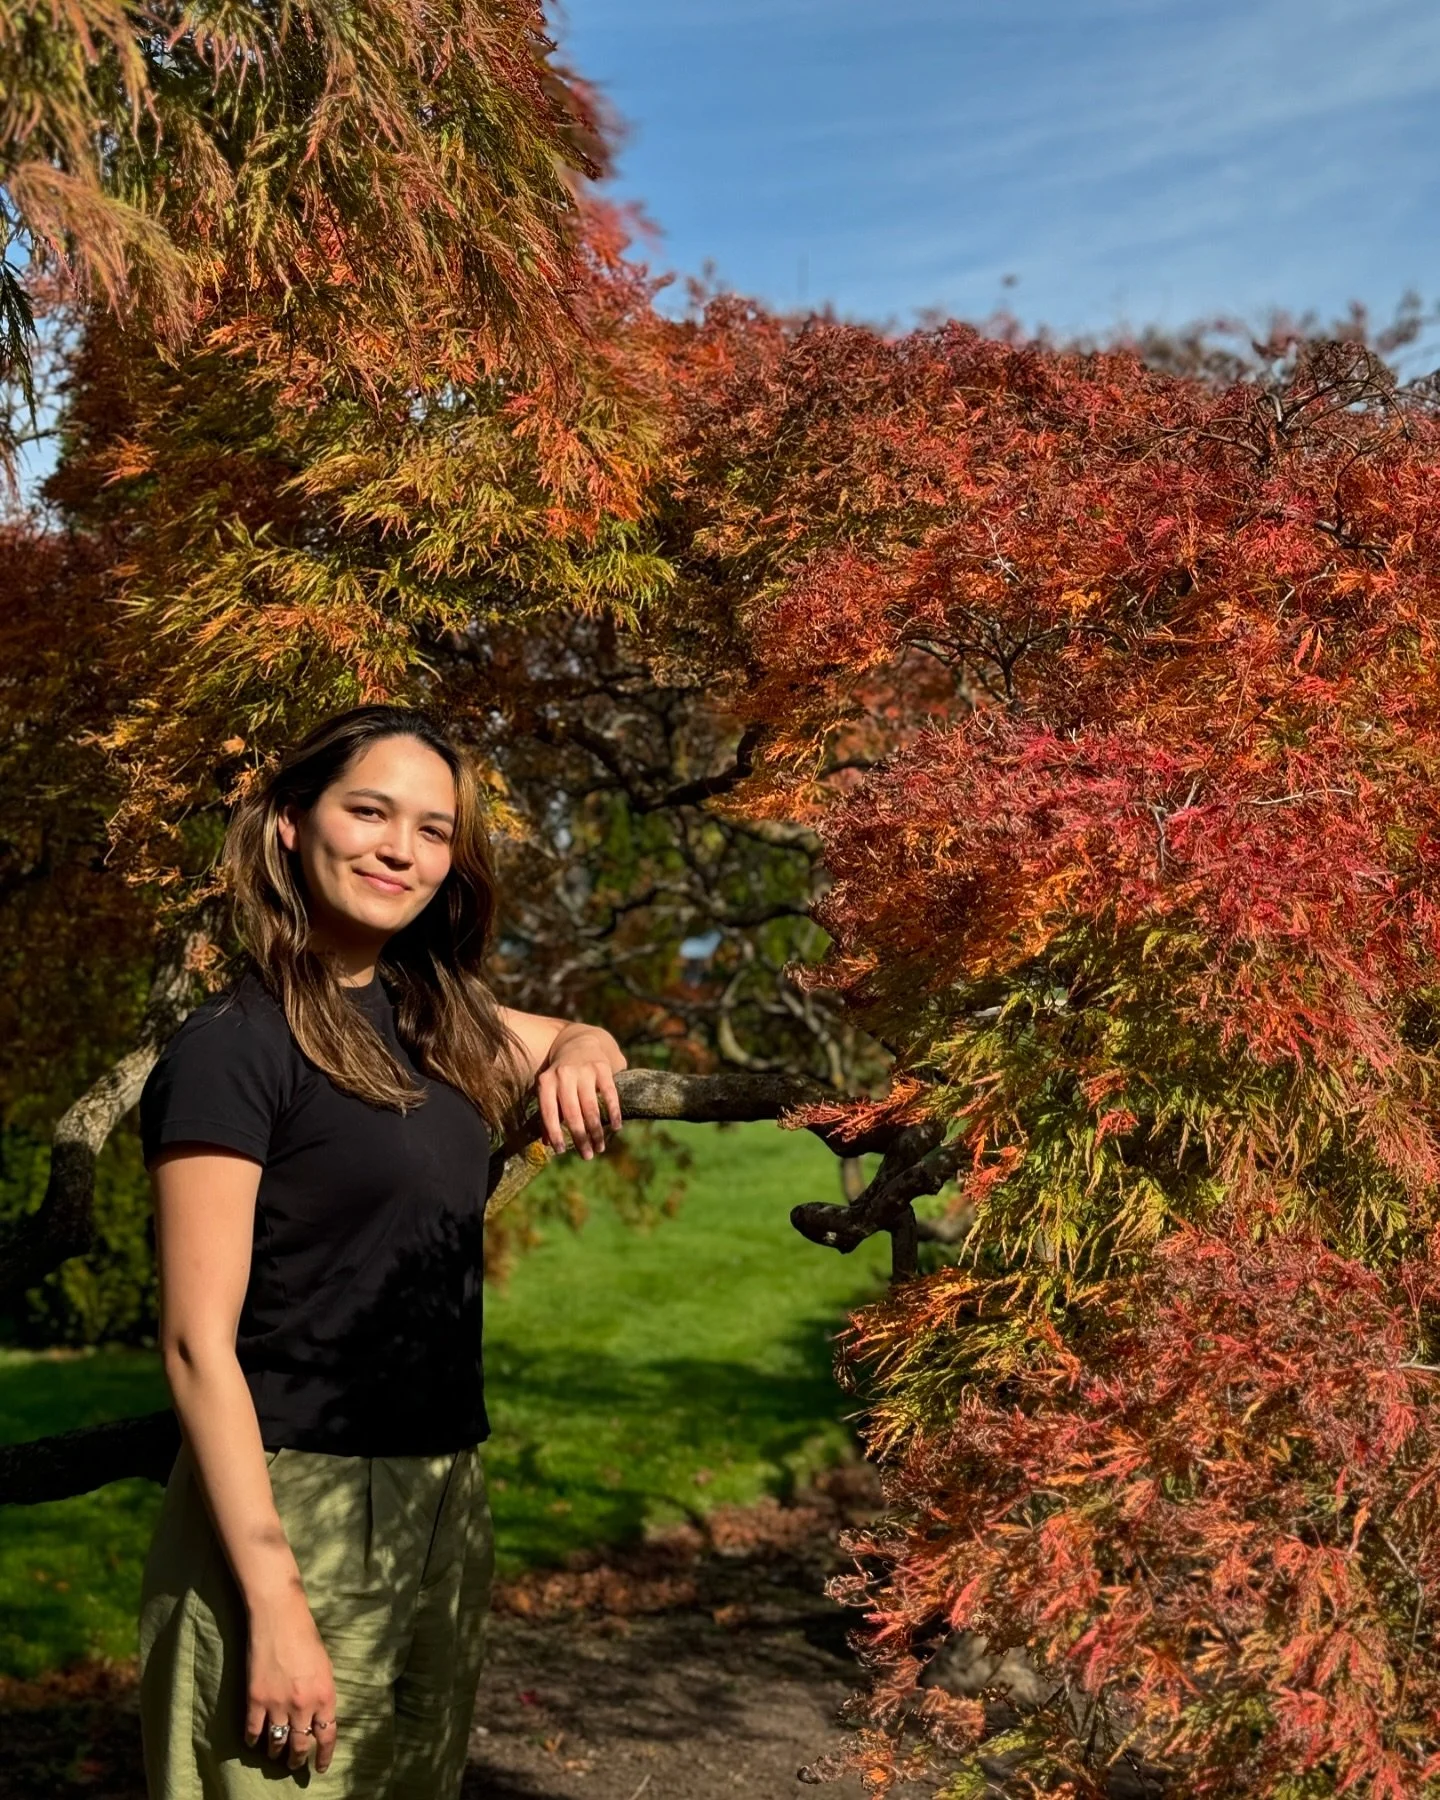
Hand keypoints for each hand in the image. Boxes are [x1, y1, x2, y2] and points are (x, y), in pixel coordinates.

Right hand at [244, 1587, 338, 1773]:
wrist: (279, 1618)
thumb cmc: (306, 1637)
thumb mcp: (325, 1667)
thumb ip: (322, 1695)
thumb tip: (318, 1718)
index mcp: (325, 1695)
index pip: (327, 1736)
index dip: (324, 1756)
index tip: (320, 1768)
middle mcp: (303, 1704)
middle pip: (300, 1745)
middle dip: (298, 1759)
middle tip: (295, 1764)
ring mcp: (278, 1704)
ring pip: (277, 1742)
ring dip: (276, 1752)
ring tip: (276, 1754)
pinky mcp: (255, 1699)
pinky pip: (253, 1731)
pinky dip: (254, 1740)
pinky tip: (254, 1742)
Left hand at [536, 1036, 623, 1160]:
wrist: (580, 1041)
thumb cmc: (562, 1075)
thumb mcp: (549, 1088)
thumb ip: (549, 1113)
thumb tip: (547, 1143)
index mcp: (546, 1081)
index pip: (548, 1112)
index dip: (554, 1133)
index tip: (561, 1151)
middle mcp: (564, 1075)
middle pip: (572, 1113)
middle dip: (580, 1137)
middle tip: (587, 1156)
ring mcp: (584, 1070)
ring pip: (591, 1106)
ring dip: (596, 1130)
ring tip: (600, 1148)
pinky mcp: (602, 1067)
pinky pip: (609, 1093)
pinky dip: (613, 1112)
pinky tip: (616, 1127)